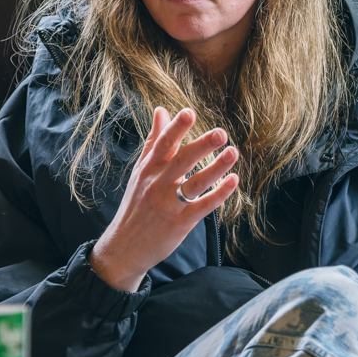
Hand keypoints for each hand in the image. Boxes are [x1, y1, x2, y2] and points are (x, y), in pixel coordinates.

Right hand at [90, 107, 239, 291]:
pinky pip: (203, 206)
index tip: (189, 113)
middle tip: (221, 133)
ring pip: (195, 183)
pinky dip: (219, 194)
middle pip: (182, 161)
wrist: (124, 246)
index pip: (162, 144)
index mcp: (149, 169)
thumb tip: (161, 110)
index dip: (176, 128)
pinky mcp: (180, 223)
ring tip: (233, 152)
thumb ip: (153, 141)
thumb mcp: (140, 171)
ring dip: (216, 168)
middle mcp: (158, 184)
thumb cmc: (135, 204)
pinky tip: (233, 181)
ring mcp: (169, 204)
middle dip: (202, 146)